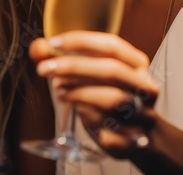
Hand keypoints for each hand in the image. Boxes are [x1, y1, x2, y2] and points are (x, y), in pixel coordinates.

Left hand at [30, 32, 159, 157]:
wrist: (139, 138)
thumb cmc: (110, 98)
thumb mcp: (91, 76)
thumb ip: (64, 60)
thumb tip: (37, 47)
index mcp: (136, 64)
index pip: (112, 45)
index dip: (82, 41)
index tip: (53, 43)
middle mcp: (144, 86)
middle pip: (112, 70)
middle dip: (74, 67)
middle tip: (44, 68)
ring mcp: (143, 114)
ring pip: (113, 99)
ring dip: (79, 93)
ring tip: (58, 90)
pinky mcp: (135, 141)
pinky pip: (111, 131)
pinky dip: (91, 122)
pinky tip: (78, 113)